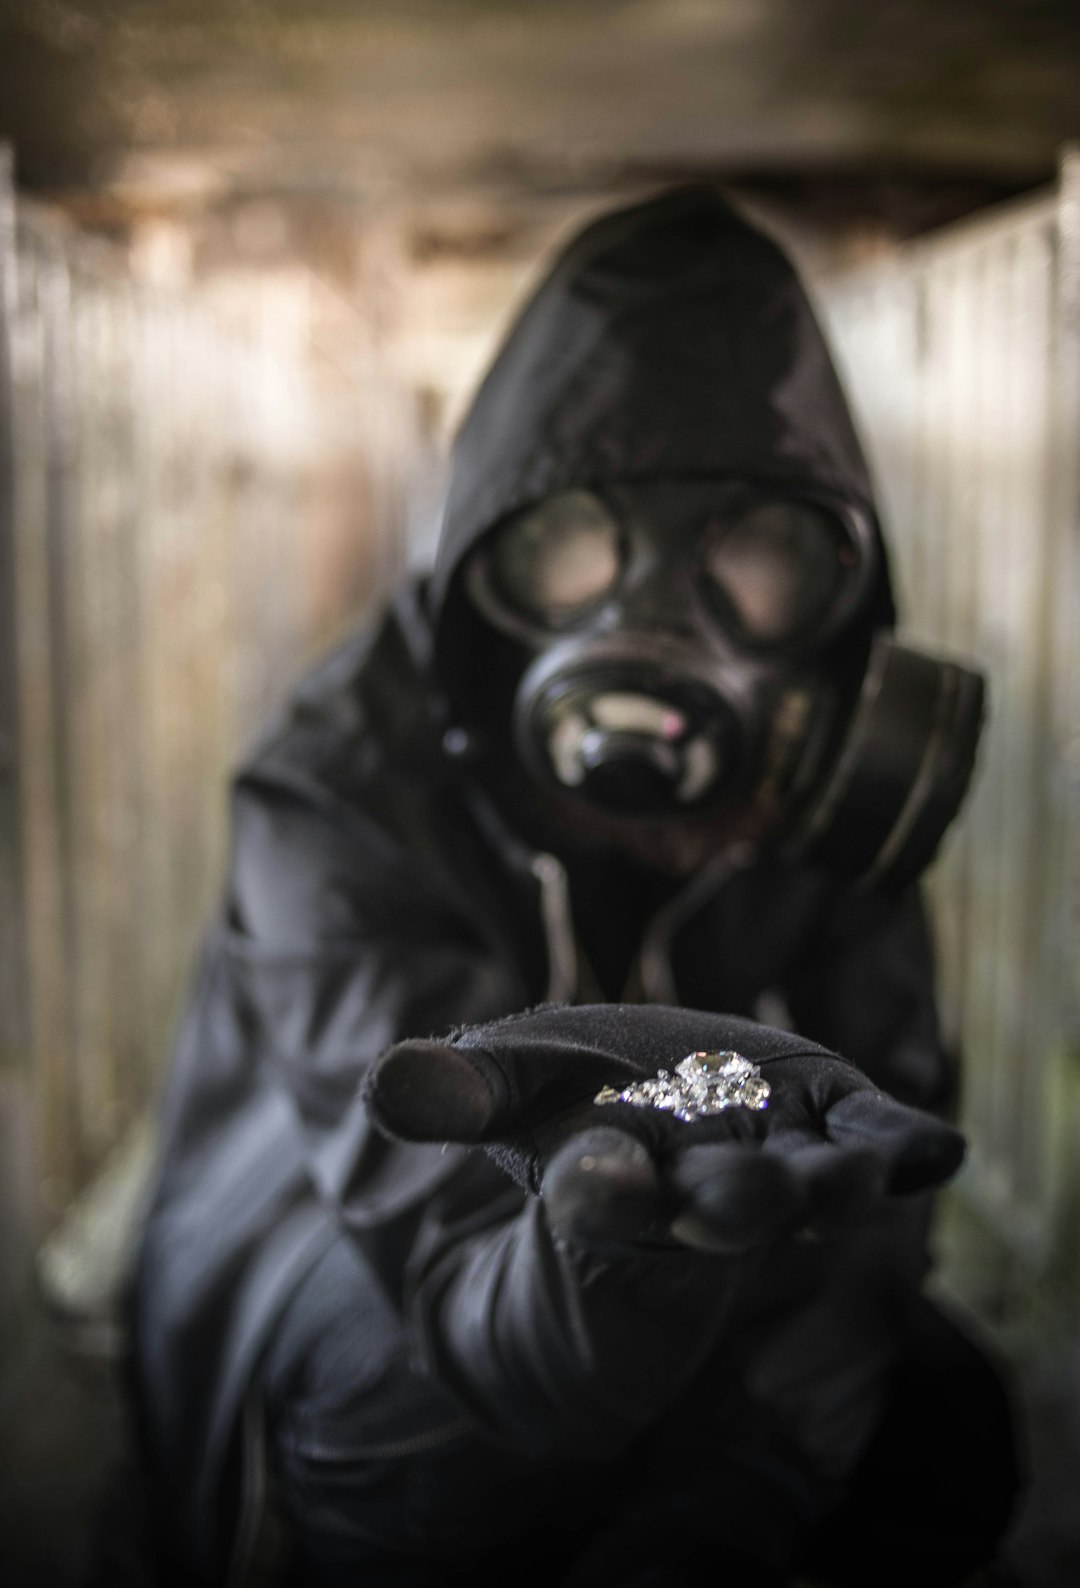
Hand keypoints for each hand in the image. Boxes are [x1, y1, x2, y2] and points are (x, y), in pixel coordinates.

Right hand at [365, 1003, 963, 1253]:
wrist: (661, 1113)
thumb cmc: (575, 1100)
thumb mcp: (511, 1085)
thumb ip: (456, 1091)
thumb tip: (387, 1087)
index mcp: (610, 1182)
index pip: (603, 1197)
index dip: (603, 1187)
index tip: (597, 1175)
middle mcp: (697, 1189)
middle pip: (714, 1206)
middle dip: (726, 1200)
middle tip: (739, 1196)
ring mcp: (777, 1163)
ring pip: (805, 1190)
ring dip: (827, 1188)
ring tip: (848, 1178)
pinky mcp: (834, 1126)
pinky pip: (877, 1146)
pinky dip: (906, 1149)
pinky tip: (936, 1148)